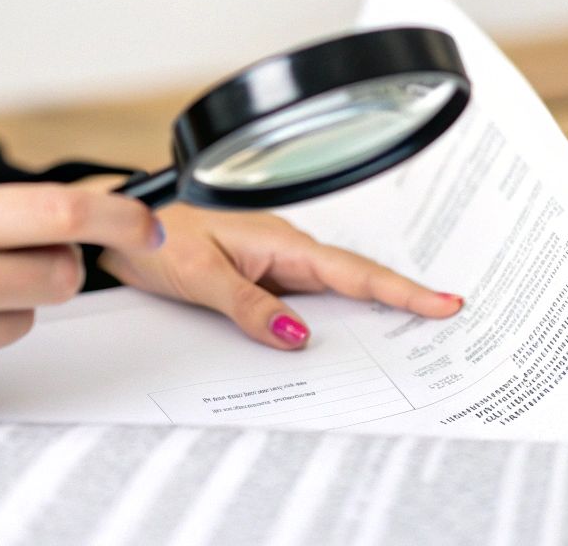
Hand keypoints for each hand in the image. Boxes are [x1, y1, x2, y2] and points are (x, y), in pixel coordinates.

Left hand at [95, 201, 463, 349]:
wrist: (118, 226)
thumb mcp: (199, 276)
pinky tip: (340, 341)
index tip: (444, 303)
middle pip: (356, 282)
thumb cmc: (155, 238)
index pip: (352, 272)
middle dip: (404, 301)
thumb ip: (247, 306)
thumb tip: (296, 336)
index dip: (401, 291)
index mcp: (280, 242)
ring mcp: (276, 263)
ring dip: (371, 312)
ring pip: (334, 293)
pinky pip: (307, 301)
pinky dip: (333, 319)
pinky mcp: (262, 276)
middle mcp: (285, 250)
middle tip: (449, 321)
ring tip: (415, 336)